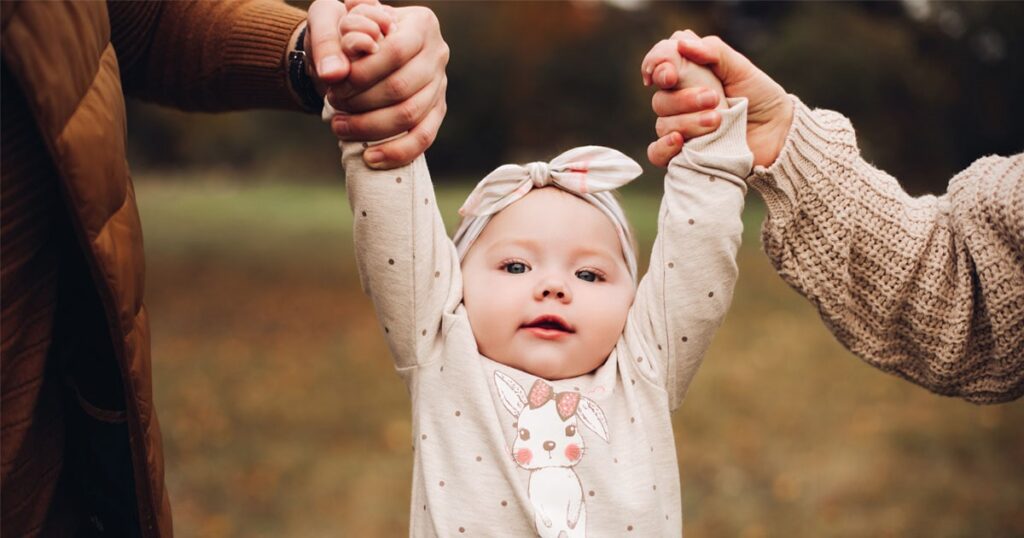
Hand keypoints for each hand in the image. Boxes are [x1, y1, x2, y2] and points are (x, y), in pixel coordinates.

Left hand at [327, 3, 448, 168]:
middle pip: (402, 87)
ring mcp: (440, 84)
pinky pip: (424, 137)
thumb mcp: (330, 19)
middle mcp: (437, 53)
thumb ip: (327, 39)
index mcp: (420, 23)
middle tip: (334, 103)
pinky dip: (397, 152)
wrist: (359, 47)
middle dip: (361, 101)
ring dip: (371, 127)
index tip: (334, 84)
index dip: (363, 73)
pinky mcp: (437, 111)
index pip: (395, 52)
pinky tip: (371, 158)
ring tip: (340, 127)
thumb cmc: (346, 30)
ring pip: (410, 115)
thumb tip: (332, 74)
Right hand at [647, 31, 792, 168]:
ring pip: (663, 125)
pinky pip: (657, 153)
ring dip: (687, 122)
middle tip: (715, 98)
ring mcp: (680, 129)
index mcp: (688, 76)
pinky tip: (679, 141)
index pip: (659, 66)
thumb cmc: (759, 97)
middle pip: (660, 99)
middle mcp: (679, 102)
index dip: (656, 66)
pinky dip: (663, 147)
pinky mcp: (683, 155)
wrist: (778, 134)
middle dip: (684, 99)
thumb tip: (682, 44)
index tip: (670, 75)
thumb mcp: (741, 69)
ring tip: (718, 121)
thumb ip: (714, 52)